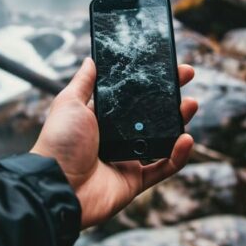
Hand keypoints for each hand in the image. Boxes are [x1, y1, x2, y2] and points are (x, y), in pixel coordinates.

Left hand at [31, 58, 197, 228]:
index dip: (148, 81)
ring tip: (190, 104)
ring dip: (179, 121)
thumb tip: (91, 59)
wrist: (56, 186)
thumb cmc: (59, 142)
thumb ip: (84, 82)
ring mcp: (128, 157)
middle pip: (151, 114)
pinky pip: (162, 168)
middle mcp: (118, 136)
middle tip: (186, 76)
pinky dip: (178, 156)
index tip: (164, 66)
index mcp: (104, 117)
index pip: (132, 96)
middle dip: (170, 95)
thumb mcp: (69, 103)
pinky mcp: (135, 179)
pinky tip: (186, 139)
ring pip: (161, 138)